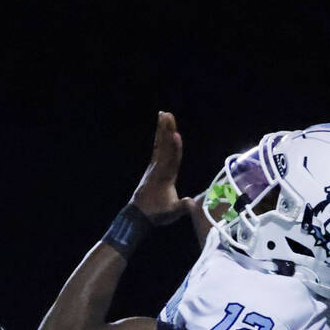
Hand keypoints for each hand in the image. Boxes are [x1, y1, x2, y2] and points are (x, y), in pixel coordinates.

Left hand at [129, 111, 196, 226]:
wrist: (138, 215)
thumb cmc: (156, 213)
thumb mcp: (171, 212)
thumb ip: (182, 206)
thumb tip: (192, 204)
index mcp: (166, 177)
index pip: (172, 159)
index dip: (175, 147)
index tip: (176, 135)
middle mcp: (158, 169)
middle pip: (165, 146)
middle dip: (166, 130)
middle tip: (167, 115)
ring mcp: (154, 167)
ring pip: (160, 144)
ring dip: (162, 129)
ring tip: (163, 114)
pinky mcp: (152, 168)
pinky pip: (157, 149)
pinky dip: (160, 138)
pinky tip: (161, 131)